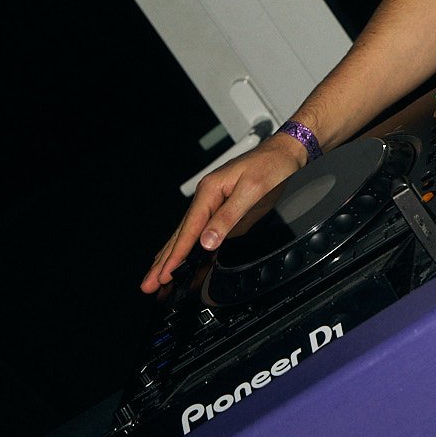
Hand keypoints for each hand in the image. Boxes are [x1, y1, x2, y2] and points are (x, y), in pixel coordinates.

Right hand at [141, 133, 307, 292]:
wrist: (287, 152)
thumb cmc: (272, 165)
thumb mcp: (253, 190)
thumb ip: (229, 216)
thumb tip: (208, 241)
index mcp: (211, 190)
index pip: (189, 230)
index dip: (176, 256)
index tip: (164, 275)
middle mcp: (208, 196)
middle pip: (181, 235)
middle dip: (164, 261)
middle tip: (148, 284)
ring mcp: (214, 203)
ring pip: (187, 235)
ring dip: (171, 257)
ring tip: (156, 277)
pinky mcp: (223, 210)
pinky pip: (200, 233)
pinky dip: (187, 249)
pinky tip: (180, 259)